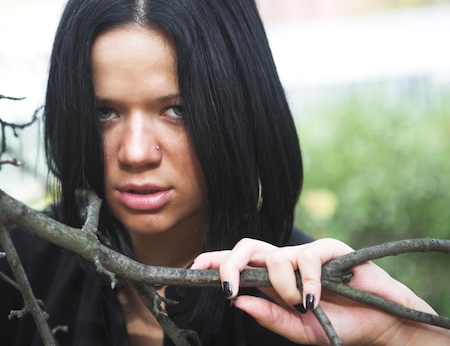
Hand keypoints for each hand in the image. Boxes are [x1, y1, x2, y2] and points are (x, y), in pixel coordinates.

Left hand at [192, 238, 448, 345]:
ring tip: (301, 305)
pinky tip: (316, 298)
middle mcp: (285, 264)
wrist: (382, 325)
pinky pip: (307, 258)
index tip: (193, 268)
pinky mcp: (329, 249)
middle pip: (247, 247)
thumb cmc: (340, 326)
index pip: (239, 265)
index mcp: (273, 282)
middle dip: (229, 263)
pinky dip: (307, 281)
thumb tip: (238, 301)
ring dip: (281, 285)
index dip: (215, 261)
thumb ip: (270, 316)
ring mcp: (305, 255)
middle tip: (227, 287)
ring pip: (274, 255)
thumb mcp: (299, 329)